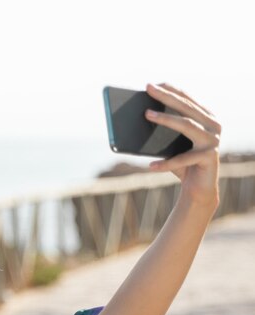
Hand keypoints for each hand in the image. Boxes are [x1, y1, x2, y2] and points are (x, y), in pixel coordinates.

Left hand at [145, 83, 220, 210]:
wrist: (198, 189)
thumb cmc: (182, 164)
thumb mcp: (171, 146)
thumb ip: (163, 132)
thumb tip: (141, 117)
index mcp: (206, 118)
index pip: (187, 99)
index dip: (170, 90)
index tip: (153, 83)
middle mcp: (213, 125)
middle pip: (186, 108)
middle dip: (166, 97)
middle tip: (148, 88)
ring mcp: (213, 141)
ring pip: (187, 125)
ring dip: (165, 119)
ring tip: (146, 115)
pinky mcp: (210, 157)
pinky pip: (183, 159)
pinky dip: (165, 163)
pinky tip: (150, 165)